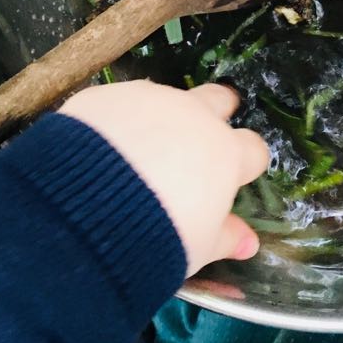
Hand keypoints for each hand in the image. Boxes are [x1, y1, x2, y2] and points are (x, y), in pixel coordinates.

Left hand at [60, 80, 268, 275]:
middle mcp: (192, 117)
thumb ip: (225, 237)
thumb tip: (248, 243)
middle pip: (218, 99)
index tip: (233, 178)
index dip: (245, 163)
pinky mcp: (108, 96)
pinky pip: (119, 104)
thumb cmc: (160, 236)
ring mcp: (149, 100)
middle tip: (198, 138)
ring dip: (160, 119)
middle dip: (215, 113)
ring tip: (136, 152)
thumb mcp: (198, 247)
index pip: (253, 149)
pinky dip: (116, 122)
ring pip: (165, 98)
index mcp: (224, 153)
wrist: (89, 209)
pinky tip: (98, 150)